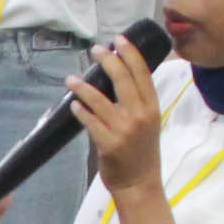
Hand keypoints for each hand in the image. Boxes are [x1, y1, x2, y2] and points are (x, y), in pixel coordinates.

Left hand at [67, 33, 166, 196]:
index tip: (119, 39)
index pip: (143, 74)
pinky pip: (90, 122)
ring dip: (83, 87)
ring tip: (71, 78)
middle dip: (108, 60)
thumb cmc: (142, 152)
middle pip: (123, 80)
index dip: (130, 54)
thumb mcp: (148, 123)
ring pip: (100, 100)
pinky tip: (73, 104)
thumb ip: (137, 103)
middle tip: (95, 49)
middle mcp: (140, 115)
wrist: (140, 184)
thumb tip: (115, 78)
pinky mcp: (109, 144)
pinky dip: (81, 111)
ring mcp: (124, 130)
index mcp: (152, 108)